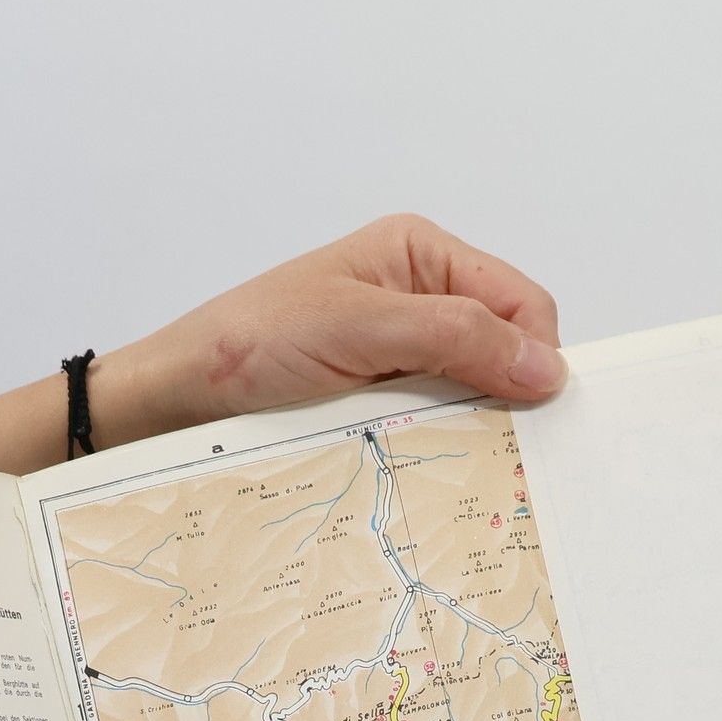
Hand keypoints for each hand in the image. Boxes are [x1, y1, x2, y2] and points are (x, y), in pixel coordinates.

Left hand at [0, 215, 565, 474]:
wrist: (176, 399)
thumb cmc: (250, 346)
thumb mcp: (360, 330)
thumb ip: (456, 338)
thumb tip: (545, 366)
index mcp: (421, 255)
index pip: (522, 303)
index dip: (535, 356)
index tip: (532, 413)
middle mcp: (419, 299)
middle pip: (506, 351)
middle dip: (506, 396)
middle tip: (491, 443)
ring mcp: (402, 356)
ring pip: (477, 396)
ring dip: (471, 428)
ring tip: (446, 453)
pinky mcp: (383, 401)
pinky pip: (439, 425)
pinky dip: (441, 446)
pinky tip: (424, 464)